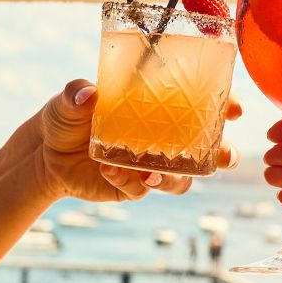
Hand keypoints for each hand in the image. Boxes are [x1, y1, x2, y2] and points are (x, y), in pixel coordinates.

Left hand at [29, 79, 241, 202]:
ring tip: (151, 174)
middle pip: (208, 151)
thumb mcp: (69, 99)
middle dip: (224, 155)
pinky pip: (141, 189)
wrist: (47, 154)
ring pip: (181, 179)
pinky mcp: (133, 187)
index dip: (225, 108)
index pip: (202, 107)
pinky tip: (109, 169)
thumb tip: (87, 94)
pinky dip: (128, 181)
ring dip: (173, 178)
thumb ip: (77, 93)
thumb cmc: (68, 117)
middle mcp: (164, 140)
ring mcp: (151, 166)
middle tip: (225, 155)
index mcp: (160, 110)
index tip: (235, 109)